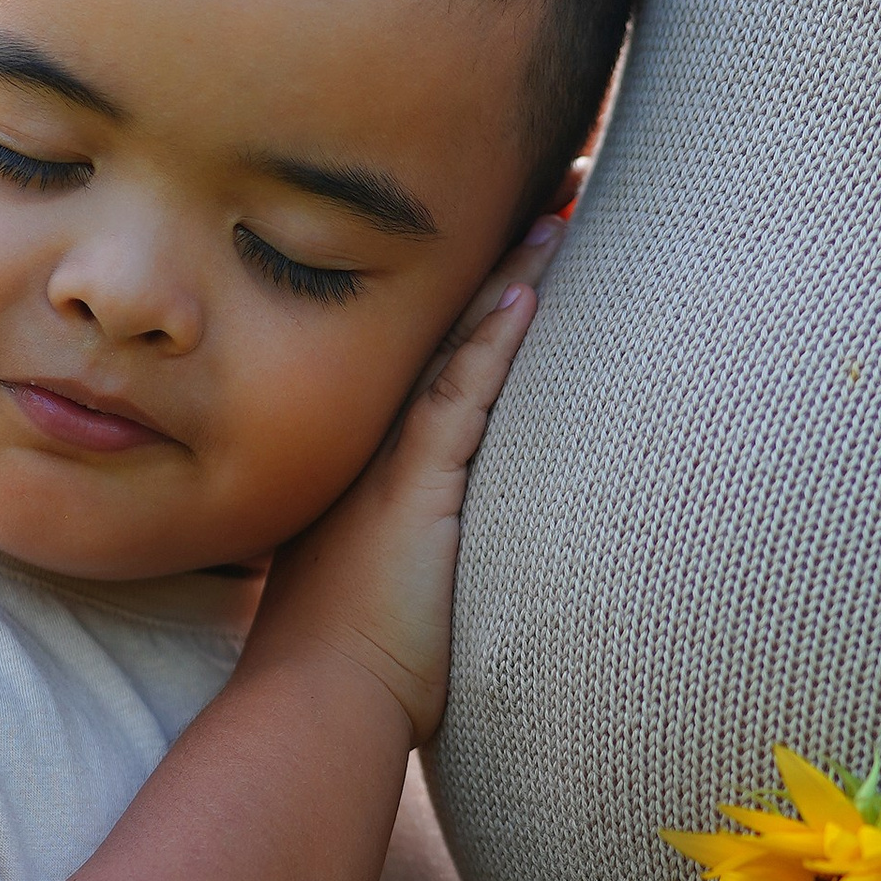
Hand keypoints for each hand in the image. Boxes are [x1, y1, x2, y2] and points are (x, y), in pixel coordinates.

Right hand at [247, 212, 561, 742]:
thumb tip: (439, 546)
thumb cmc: (348, 663)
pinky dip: (495, 339)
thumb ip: (408, 547)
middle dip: (496, 249)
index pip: (436, 348)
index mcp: (371, 455)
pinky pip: (463, 396)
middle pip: (447, 321)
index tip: (524, 225)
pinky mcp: (416, 488)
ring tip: (563, 200)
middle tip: (552, 178)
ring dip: (512, 270)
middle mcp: (377, 440)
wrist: (317, 702)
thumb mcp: (377, 582)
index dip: (477, 282)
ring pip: (459, 341)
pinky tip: (530, 286)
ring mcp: (392, 458)